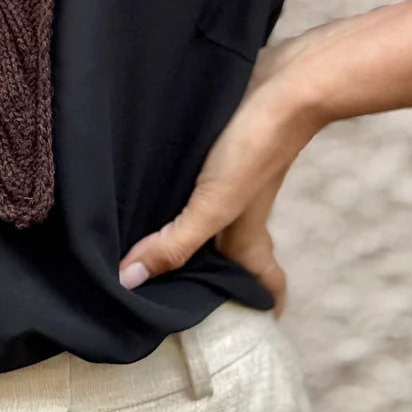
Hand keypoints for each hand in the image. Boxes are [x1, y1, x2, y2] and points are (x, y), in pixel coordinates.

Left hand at [117, 37, 319, 312]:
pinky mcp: (219, 149)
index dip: (259, 310)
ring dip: (183, 226)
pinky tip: (146, 178)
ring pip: (211, 215)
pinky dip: (177, 185)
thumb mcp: (213, 203)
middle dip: (207, 272)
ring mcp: (232, 179)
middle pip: (232, 255)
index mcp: (248, 238)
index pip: (265, 286)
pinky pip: (197, 178)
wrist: (283, 81)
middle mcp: (241, 214)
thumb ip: (175, 243)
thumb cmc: (256, 147)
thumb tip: (129, 281)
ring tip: (139, 236)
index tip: (235, 329)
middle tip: (165, 287)